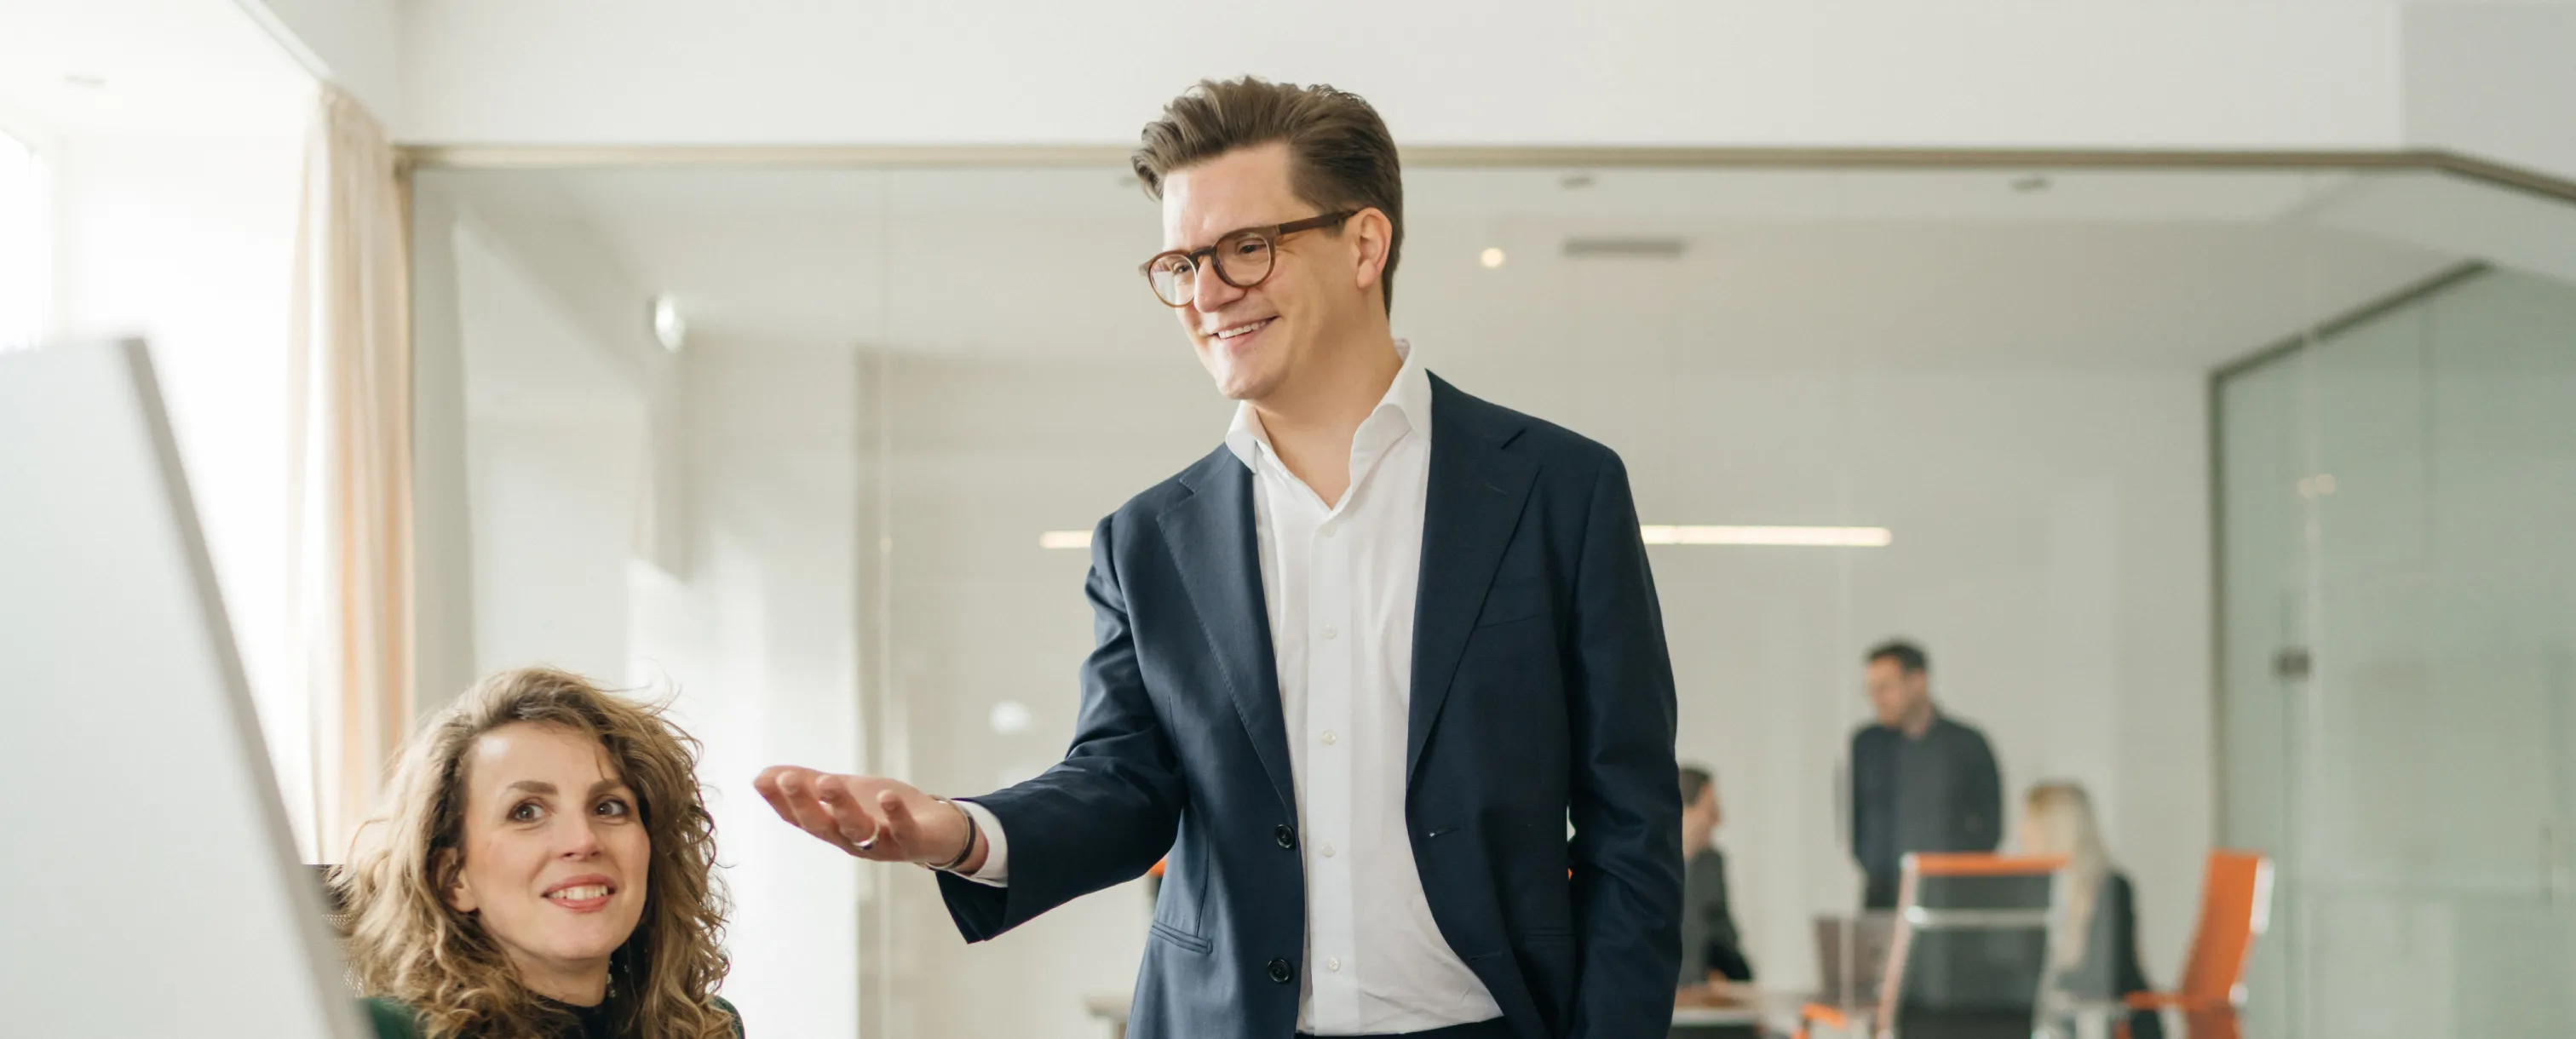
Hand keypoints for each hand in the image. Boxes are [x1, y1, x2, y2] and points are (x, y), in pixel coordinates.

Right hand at [752, 766, 980, 869]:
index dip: (780, 801)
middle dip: (804, 803)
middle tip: (788, 779)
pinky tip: (887, 795)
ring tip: (828, 782)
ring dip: (842, 806)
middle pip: (823, 826)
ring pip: (858, 829)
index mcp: (833, 828)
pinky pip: (903, 831)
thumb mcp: (844, 793)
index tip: (762, 780)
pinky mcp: (914, 842)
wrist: (937, 831)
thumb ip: (808, 785)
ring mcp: (883, 844)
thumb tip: (762, 776)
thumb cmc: (884, 812)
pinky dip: (895, 814)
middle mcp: (853, 841)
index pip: (800, 818)